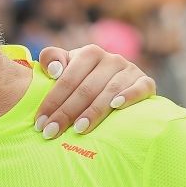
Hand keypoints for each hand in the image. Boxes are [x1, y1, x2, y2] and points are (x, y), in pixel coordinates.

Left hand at [33, 43, 156, 137]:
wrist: (120, 83)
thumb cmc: (84, 78)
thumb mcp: (66, 66)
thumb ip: (51, 59)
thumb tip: (54, 70)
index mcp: (89, 53)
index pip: (67, 79)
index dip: (52, 101)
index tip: (39, 123)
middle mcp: (111, 59)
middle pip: (86, 88)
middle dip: (66, 112)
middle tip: (52, 133)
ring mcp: (130, 70)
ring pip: (110, 91)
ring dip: (94, 111)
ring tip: (79, 129)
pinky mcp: (146, 82)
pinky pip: (140, 88)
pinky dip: (129, 96)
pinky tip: (117, 106)